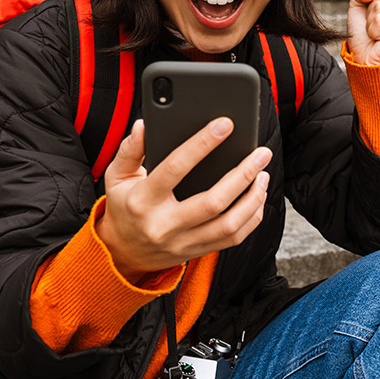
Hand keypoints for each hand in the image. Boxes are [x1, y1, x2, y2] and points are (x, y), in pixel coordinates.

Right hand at [95, 118, 271, 279]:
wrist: (120, 254)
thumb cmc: (124, 207)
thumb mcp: (117, 176)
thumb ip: (130, 149)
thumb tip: (144, 125)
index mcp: (143, 200)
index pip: (175, 168)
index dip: (202, 144)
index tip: (225, 124)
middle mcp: (164, 225)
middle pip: (213, 202)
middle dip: (243, 174)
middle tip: (261, 153)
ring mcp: (183, 242)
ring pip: (229, 225)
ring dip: (253, 198)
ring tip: (263, 174)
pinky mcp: (197, 252)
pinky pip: (233, 239)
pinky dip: (252, 217)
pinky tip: (258, 197)